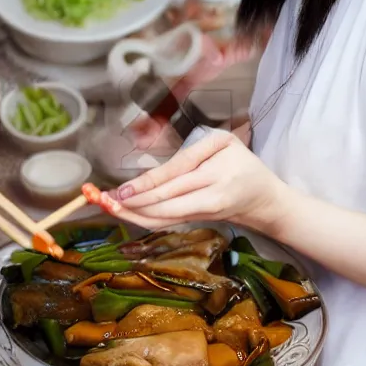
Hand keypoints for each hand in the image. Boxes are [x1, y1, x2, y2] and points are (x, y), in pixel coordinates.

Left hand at [99, 130, 283, 231]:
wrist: (264, 199)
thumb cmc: (243, 164)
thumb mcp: (225, 143)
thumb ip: (193, 152)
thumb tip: (157, 172)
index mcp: (217, 172)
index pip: (175, 178)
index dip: (147, 185)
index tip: (122, 190)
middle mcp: (209, 197)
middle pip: (165, 202)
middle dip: (131, 202)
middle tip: (101, 198)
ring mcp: (202, 213)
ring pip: (163, 217)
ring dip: (132, 213)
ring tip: (105, 204)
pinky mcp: (196, 221)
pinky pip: (167, 222)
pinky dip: (143, 219)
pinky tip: (124, 213)